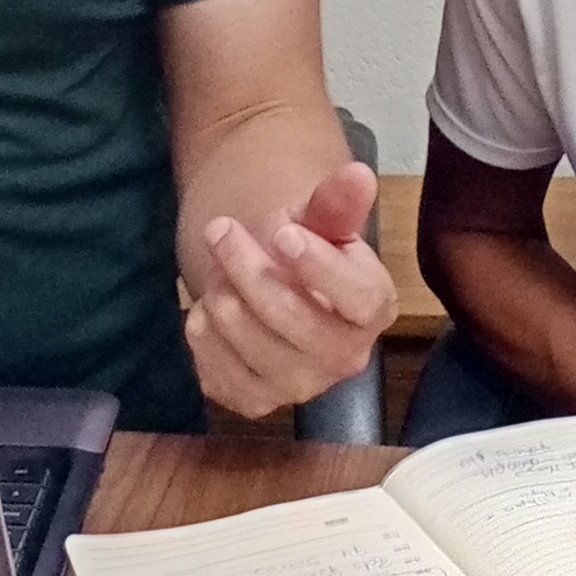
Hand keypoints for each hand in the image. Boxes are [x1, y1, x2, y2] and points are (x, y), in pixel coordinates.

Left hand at [185, 163, 399, 421]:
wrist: (270, 286)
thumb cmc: (300, 249)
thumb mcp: (319, 219)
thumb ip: (337, 201)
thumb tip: (359, 175)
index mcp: (374, 309)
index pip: (358, 297)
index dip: (318, 267)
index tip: (282, 232)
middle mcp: (344, 358)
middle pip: (289, 316)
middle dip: (245, 265)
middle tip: (221, 229)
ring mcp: (298, 386)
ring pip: (244, 337)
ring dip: (219, 292)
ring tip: (221, 271)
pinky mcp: (254, 400)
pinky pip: (212, 366)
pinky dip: (201, 329)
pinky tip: (213, 310)